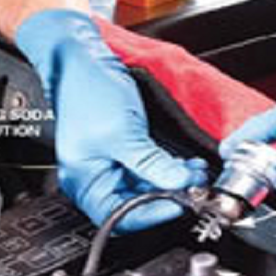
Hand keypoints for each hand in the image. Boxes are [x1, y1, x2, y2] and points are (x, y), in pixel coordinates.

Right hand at [16, 10, 206, 230]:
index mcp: (84, 183)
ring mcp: (110, 167)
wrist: (83, 58)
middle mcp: (96, 180)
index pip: (120, 217)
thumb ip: (152, 165)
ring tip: (193, 172)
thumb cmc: (86, 91)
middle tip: (193, 186)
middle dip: (168, 196)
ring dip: (172, 182)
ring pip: (146, 189)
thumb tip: (180, 185)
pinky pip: (148, 172)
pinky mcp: (124, 154)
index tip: (182, 202)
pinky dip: (168, 170)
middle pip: (136, 206)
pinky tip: (184, 164)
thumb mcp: (123, 132)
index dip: (153, 214)